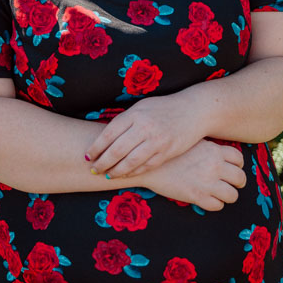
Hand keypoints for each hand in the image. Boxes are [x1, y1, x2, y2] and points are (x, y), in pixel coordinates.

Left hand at [86, 93, 207, 178]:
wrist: (194, 110)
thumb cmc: (164, 108)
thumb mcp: (143, 107)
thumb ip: (126, 120)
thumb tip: (104, 136)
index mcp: (135, 114)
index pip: (109, 134)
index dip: (96, 147)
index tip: (87, 156)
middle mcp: (144, 127)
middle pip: (116, 150)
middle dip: (102, 163)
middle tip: (93, 170)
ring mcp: (156, 141)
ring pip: (130, 162)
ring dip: (115, 171)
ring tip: (107, 175)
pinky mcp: (167, 152)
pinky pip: (146, 166)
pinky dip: (133, 172)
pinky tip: (125, 174)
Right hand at [140, 139, 245, 209]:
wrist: (149, 164)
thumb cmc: (169, 152)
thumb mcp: (191, 142)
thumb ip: (208, 147)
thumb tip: (219, 152)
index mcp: (214, 150)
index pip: (239, 159)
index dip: (237, 166)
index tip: (231, 169)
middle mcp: (215, 166)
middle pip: (240, 178)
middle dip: (236, 183)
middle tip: (228, 184)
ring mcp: (207, 182)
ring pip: (233, 195)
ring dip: (227, 196)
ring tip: (218, 194)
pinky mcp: (198, 196)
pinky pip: (218, 206)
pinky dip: (214, 204)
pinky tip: (205, 199)